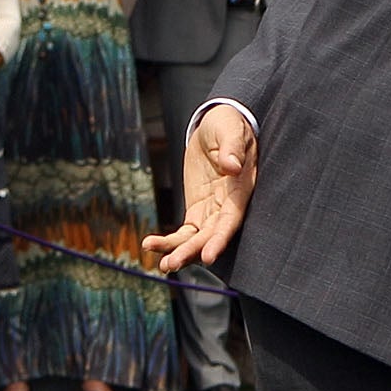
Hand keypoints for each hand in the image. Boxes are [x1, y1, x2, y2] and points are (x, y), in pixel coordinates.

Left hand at [144, 103, 256, 271]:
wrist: (218, 124)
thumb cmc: (230, 125)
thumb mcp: (231, 131)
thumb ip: (232, 148)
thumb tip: (232, 166)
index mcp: (240, 189)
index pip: (231, 220)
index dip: (220, 239)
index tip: (207, 256)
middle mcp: (228, 205)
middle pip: (211, 235)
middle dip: (192, 251)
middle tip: (170, 265)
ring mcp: (213, 208)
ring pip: (197, 237)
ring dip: (180, 251)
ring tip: (162, 266)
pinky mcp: (198, 208)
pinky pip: (185, 230)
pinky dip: (170, 240)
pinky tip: (150, 245)